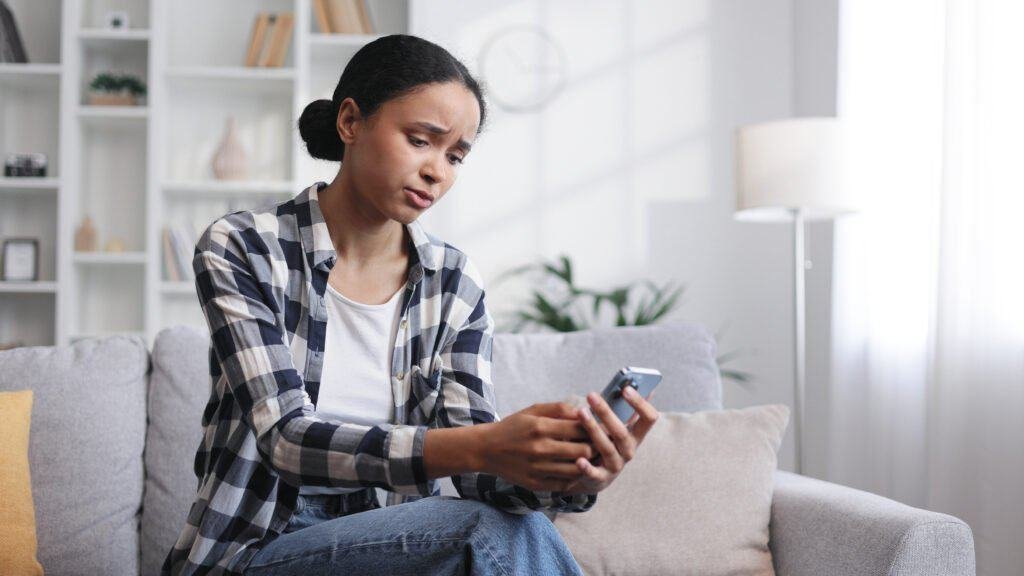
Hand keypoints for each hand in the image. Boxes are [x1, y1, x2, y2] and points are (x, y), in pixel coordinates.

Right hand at [479, 402, 595, 491]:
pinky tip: (574, 469)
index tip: (599, 429)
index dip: (594, 429)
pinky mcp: (535, 484)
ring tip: (590, 458)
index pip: (580, 428)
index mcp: (540, 427)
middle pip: (583, 451)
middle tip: (599, 445)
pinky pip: (564, 483)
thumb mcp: (534, 410)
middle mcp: (540, 449)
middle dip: (594, 447)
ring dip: (587, 464)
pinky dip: (573, 477)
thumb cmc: (514, 426)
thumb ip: (560, 409)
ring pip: (577, 470)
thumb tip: (585, 413)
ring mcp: (538, 469)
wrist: (486, 449)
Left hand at [560, 386, 658, 495]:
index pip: (649, 419)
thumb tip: (644, 386)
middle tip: (592, 395)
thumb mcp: (619, 428)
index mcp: (636, 436)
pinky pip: (594, 473)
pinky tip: (579, 459)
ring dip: (593, 429)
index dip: (640, 404)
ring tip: (581, 413)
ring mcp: (615, 466)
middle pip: (622, 432)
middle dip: (607, 413)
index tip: (626, 389)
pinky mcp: (600, 479)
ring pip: (606, 448)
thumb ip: (629, 410)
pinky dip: (587, 467)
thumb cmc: (607, 445)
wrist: (596, 478)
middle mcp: (629, 451)